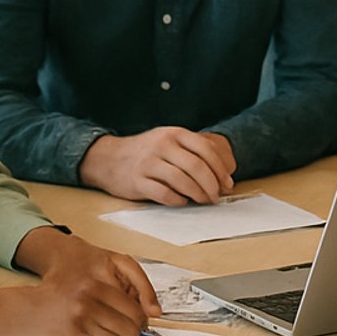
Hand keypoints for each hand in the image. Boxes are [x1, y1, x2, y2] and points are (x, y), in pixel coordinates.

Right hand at [0, 233, 159, 335]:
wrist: (15, 312)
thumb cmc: (49, 298)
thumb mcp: (80, 287)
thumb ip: (108, 295)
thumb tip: (141, 313)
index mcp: (95, 282)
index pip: (134, 306)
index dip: (141, 320)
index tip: (141, 325)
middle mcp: (89, 298)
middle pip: (130, 325)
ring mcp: (81, 319)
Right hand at [79, 128, 235, 204]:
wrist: (109, 158)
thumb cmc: (147, 152)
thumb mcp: (169, 141)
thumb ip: (193, 150)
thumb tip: (222, 171)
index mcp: (174, 134)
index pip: (206, 150)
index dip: (220, 169)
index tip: (227, 184)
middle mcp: (162, 145)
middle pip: (197, 167)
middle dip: (212, 185)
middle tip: (218, 197)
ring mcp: (149, 163)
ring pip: (182, 181)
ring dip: (198, 195)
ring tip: (204, 201)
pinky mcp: (138, 181)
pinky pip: (164, 194)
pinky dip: (178, 200)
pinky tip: (183, 202)